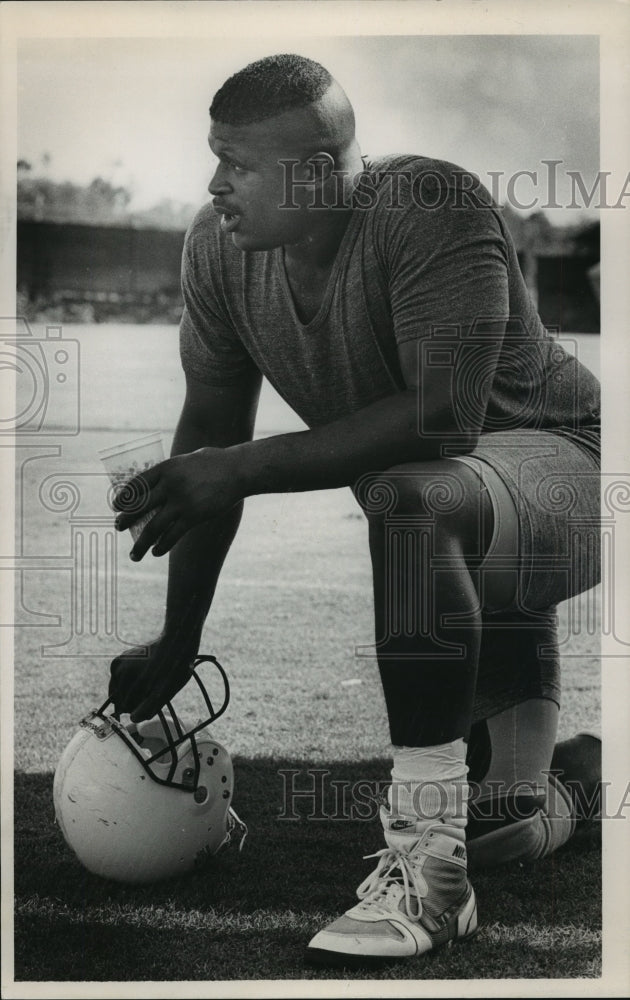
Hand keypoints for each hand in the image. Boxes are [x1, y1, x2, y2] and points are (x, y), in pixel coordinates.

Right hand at [109, 633, 199, 721]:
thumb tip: (133, 719)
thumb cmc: (173, 668)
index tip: (153, 697)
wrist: (176, 642)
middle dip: (137, 698)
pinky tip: (146, 674)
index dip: (140, 707)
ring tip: (152, 680)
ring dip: (136, 690)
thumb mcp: (164, 691)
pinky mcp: (121, 659)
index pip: (125, 707)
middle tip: (154, 687)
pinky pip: (122, 681)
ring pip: (122, 690)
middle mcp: (117, 668)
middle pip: (122, 698)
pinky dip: (133, 681)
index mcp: (124, 676)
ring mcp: (118, 663)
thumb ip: (148, 707)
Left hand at [113, 447, 244, 560]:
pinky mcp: (194, 516)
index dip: (124, 497)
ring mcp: (182, 502)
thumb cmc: (213, 463)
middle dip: (126, 519)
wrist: (238, 470)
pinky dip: (162, 546)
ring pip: (153, 527)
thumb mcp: (186, 461)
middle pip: (140, 506)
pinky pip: (173, 535)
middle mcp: (170, 485)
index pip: (137, 484)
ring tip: (134, 554)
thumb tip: (155, 489)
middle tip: (118, 527)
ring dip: (141, 543)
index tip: (115, 506)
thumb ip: (171, 473)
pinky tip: (156, 552)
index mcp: (166, 468)